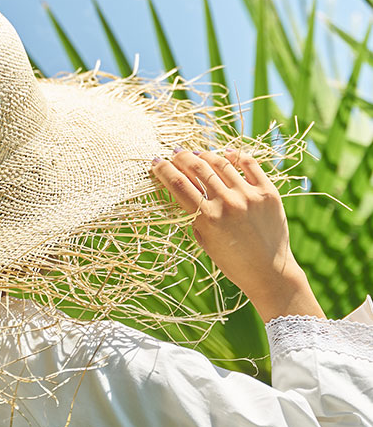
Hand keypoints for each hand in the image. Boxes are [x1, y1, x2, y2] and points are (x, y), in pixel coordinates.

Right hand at [150, 148, 323, 322]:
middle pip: (197, 168)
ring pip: (220, 163)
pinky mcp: (269, 192)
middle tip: (175, 153)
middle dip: (181, 157)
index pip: (178, 184)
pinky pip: (250, 164)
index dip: (164, 170)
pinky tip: (225, 154)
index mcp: (207, 219)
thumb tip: (181, 186)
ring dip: (204, 155)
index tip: (157, 162)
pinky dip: (235, 156)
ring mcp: (250, 196)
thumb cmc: (232, 261)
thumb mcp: (203, 238)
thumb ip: (193, 212)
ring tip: (196, 154)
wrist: (270, 273)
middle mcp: (228, 204)